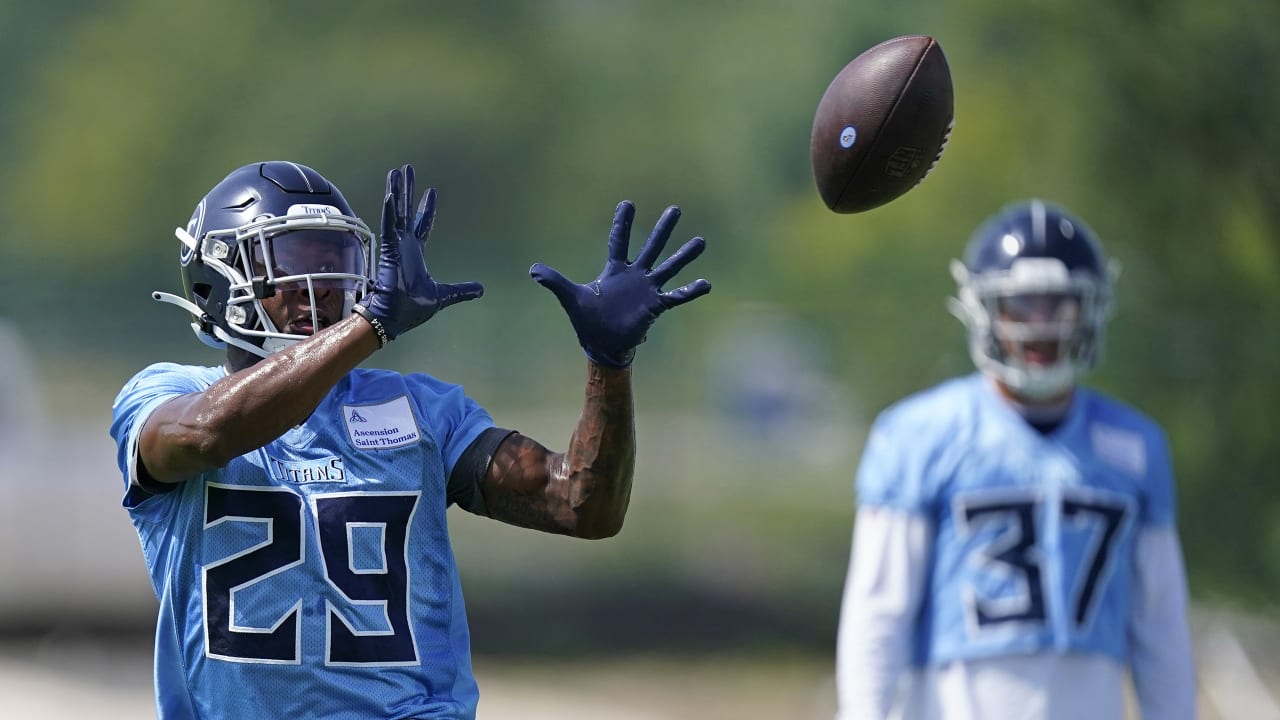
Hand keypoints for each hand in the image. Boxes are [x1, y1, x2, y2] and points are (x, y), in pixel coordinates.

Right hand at [354, 164, 483, 341]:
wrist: (395, 318)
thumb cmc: (412, 308)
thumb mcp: (443, 296)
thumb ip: (461, 290)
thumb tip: (481, 289)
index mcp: (415, 253)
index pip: (423, 224)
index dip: (427, 208)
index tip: (432, 190)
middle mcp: (404, 245)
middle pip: (407, 210)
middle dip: (408, 190)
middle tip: (407, 169)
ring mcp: (395, 246)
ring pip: (396, 212)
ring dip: (396, 192)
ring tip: (396, 172)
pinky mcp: (389, 251)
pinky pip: (389, 226)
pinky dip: (389, 211)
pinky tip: (390, 195)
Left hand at [531, 201, 710, 367]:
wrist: (603, 344)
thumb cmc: (588, 321)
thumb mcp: (571, 298)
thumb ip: (555, 282)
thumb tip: (532, 270)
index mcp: (614, 270)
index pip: (619, 241)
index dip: (622, 223)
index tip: (628, 203)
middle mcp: (634, 275)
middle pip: (651, 247)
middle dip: (662, 229)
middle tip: (675, 209)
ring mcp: (647, 289)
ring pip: (669, 267)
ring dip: (684, 255)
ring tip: (701, 241)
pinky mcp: (655, 306)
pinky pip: (676, 296)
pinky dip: (690, 290)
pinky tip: (706, 283)